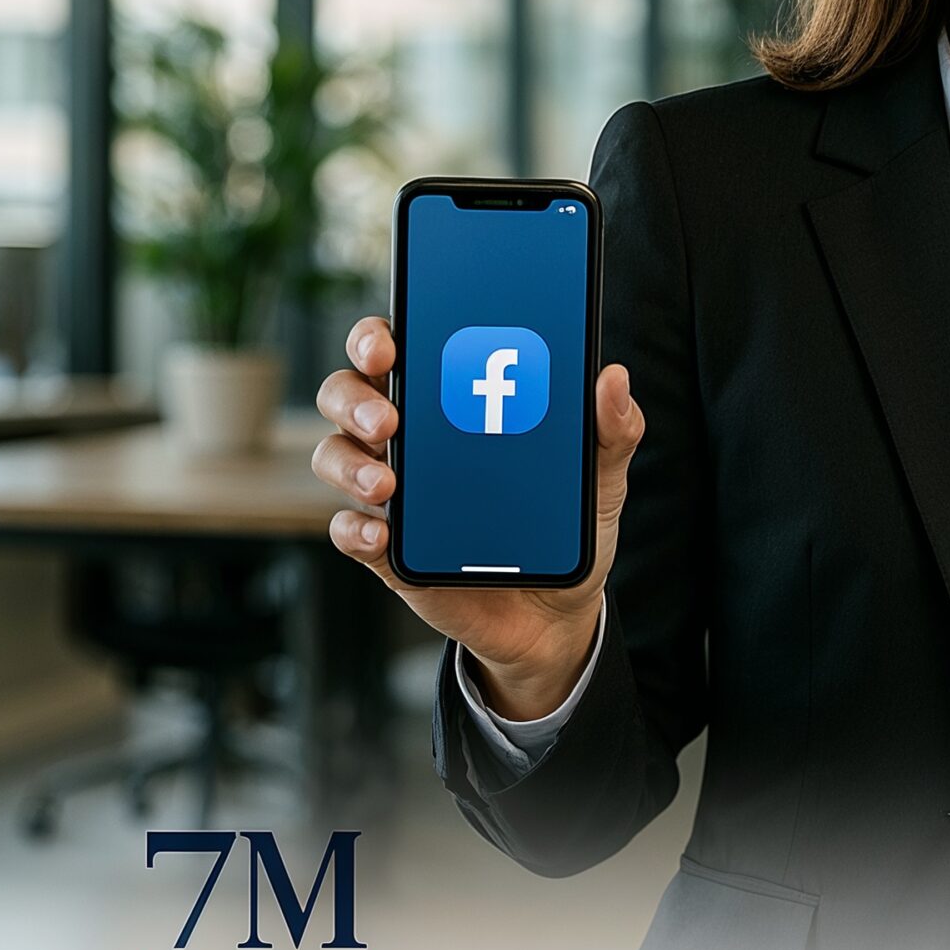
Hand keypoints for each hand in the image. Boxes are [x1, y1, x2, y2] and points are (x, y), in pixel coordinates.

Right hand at [309, 314, 642, 715]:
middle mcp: (411, 439)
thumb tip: (613, 378)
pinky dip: (355, 529)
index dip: (377, 338)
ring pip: (336, 456)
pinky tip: (383, 533)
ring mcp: (394, 493)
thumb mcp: (599, 475)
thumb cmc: (565, 524)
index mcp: (453, 403)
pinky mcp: (388, 549)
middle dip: (355, 398)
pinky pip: (348, 531)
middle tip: (389, 418)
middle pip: (348, 395)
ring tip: (387, 483)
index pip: (398, 350)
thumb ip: (611, 428)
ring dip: (350, 463)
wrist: (556, 610)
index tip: (390, 344)